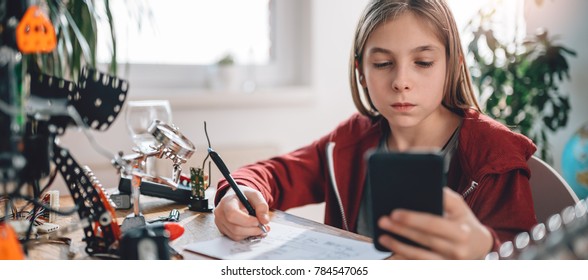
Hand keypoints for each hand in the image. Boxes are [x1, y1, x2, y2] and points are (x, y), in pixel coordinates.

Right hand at [214, 185, 270, 240]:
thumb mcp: (255, 195)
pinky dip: (246, 235)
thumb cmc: (244, 196)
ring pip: (236, 235)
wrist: (235, 198)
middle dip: (252, 230)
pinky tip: (251, 229)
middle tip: (263, 227)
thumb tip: (264, 221)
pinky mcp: (223, 230)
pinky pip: (235, 237)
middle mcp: (220, 214)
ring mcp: (220, 223)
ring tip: (259, 227)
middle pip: (235, 228)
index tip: (257, 221)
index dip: (246, 221)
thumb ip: (262, 206)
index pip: (232, 215)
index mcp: (226, 202)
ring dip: (250, 233)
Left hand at [377, 187, 492, 258]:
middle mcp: (457, 250)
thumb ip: (443, 196)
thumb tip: (419, 188)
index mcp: (461, 231)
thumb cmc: (463, 220)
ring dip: (398, 247)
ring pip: (419, 257)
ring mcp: (448, 263)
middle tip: (382, 221)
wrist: (479, 245)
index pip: (433, 224)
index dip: (413, 219)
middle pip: (424, 239)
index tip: (394, 213)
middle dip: (401, 230)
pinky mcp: (441, 269)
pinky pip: (419, 265)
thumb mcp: (459, 206)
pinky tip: (390, 255)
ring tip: (383, 237)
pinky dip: (403, 260)